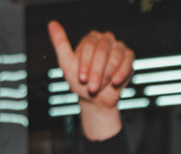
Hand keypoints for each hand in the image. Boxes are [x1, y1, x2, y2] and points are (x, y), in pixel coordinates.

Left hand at [48, 21, 134, 140]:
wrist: (96, 101)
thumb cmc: (80, 83)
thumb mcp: (66, 64)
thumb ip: (60, 44)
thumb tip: (51, 24)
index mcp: (90, 39)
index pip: (89, 46)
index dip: (86, 64)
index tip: (82, 79)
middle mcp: (105, 40)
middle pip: (102, 50)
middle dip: (97, 71)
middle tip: (92, 87)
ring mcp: (118, 47)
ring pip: (115, 56)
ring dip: (107, 75)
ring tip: (101, 86)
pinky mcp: (129, 57)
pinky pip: (128, 61)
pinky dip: (121, 73)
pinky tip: (115, 82)